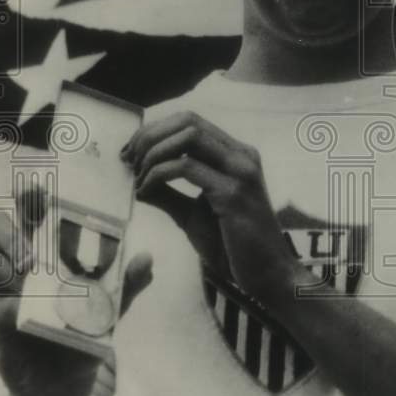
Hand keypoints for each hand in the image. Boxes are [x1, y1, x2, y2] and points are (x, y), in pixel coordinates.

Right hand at [0, 187, 152, 395]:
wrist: (66, 386)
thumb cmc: (83, 335)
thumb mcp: (110, 310)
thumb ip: (126, 286)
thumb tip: (147, 258)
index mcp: (45, 255)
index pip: (31, 218)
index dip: (28, 199)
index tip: (34, 188)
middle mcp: (20, 270)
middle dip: (9, 230)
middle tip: (30, 242)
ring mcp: (6, 298)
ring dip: (1, 264)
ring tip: (19, 265)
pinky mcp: (0, 330)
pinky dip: (2, 310)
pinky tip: (10, 309)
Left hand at [124, 111, 295, 304]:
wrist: (266, 274)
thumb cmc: (232, 247)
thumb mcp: (192, 214)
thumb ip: (169, 195)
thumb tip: (138, 183)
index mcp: (236, 156)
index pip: (190, 122)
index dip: (155, 131)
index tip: (130, 153)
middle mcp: (242, 156)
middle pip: (188, 121)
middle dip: (150, 137)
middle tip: (128, 161)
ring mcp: (240, 171)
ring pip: (188, 137)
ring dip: (154, 153)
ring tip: (138, 178)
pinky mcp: (233, 192)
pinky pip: (185, 168)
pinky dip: (158, 175)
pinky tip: (146, 192)